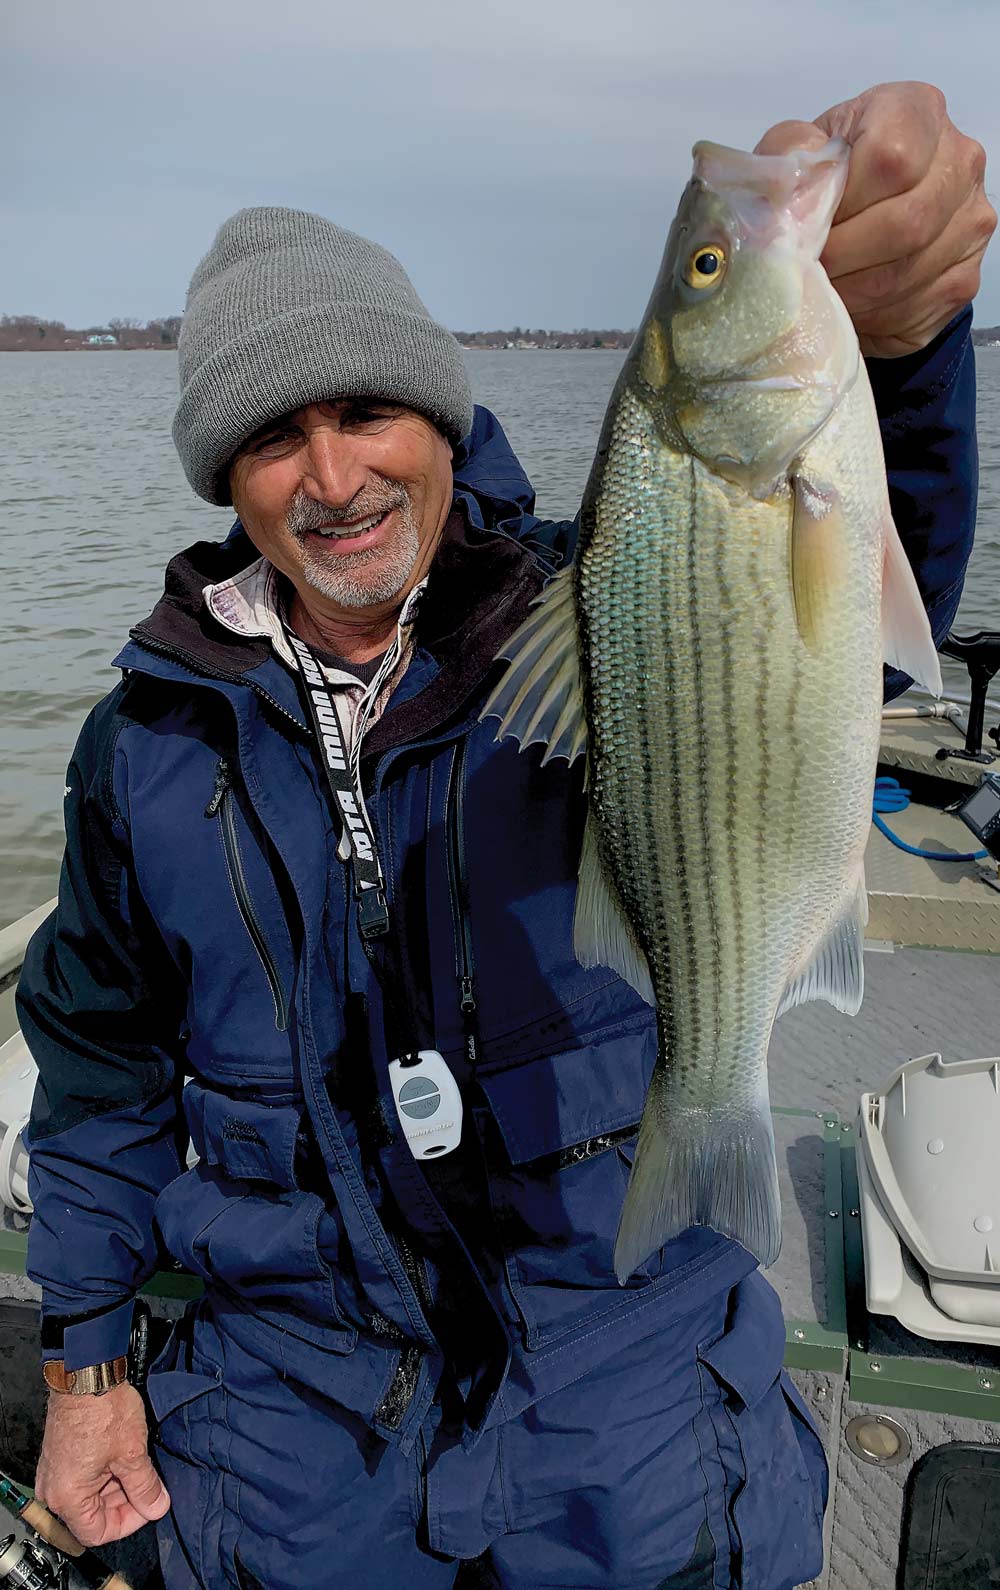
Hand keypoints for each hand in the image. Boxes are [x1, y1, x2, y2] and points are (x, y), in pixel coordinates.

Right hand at [34, 1383, 170, 1547]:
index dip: (129, 1522)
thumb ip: (145, 1487)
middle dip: (126, 1502)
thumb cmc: (102, 1409)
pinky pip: (85, 1478)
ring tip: (138, 1464)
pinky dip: (107, 1472)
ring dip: (118, 1485)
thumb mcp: (132, 1453)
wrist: (87, 1373)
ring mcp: (56, 1473)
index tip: (149, 1505)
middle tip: (150, 1484)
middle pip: (94, 1514)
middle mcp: (55, 1490)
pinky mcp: (61, 1457)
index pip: (98, 1532)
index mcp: (68, 1497)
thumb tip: (156, 1506)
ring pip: (92, 1495)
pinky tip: (124, 1456)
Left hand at [756, 82, 995, 357]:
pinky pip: (913, 309)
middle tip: (808, 267)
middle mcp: (959, 161)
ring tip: (821, 286)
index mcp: (918, 111)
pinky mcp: (964, 278)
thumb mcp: (800, 151)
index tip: (812, 220)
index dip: (843, 202)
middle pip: (904, 223)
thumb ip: (788, 157)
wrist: (865, 215)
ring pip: (906, 274)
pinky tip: (849, 303)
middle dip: (842, 256)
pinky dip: (869, 316)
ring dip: (850, 292)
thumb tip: (789, 201)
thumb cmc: (830, 177)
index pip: (890, 158)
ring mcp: (971, 222)